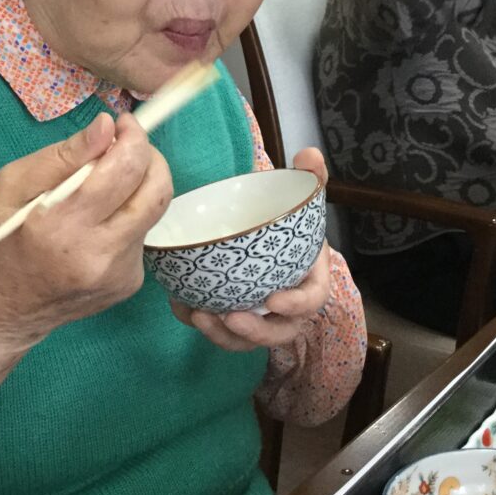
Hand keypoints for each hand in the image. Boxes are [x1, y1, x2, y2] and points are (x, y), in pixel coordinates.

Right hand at [0, 111, 172, 343]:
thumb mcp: (11, 185)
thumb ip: (63, 156)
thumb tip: (106, 126)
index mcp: (63, 226)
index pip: (126, 170)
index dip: (134, 138)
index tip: (122, 124)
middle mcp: (99, 255)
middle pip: (157, 192)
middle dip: (149, 158)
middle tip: (126, 146)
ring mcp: (118, 275)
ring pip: (151, 212)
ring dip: (136, 187)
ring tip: (102, 186)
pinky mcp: (127, 285)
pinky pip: (140, 234)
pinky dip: (126, 216)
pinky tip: (96, 222)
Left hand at [169, 147, 333, 351]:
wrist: (270, 238)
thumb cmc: (287, 224)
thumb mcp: (301, 198)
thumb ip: (310, 176)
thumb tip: (309, 154)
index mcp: (309, 279)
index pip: (312, 300)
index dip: (296, 305)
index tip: (273, 299)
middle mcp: (287, 306)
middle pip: (279, 332)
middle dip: (255, 331)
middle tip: (229, 317)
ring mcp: (261, 316)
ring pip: (247, 339)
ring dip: (224, 336)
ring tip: (200, 316)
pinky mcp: (235, 317)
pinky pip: (221, 331)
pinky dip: (202, 324)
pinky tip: (183, 307)